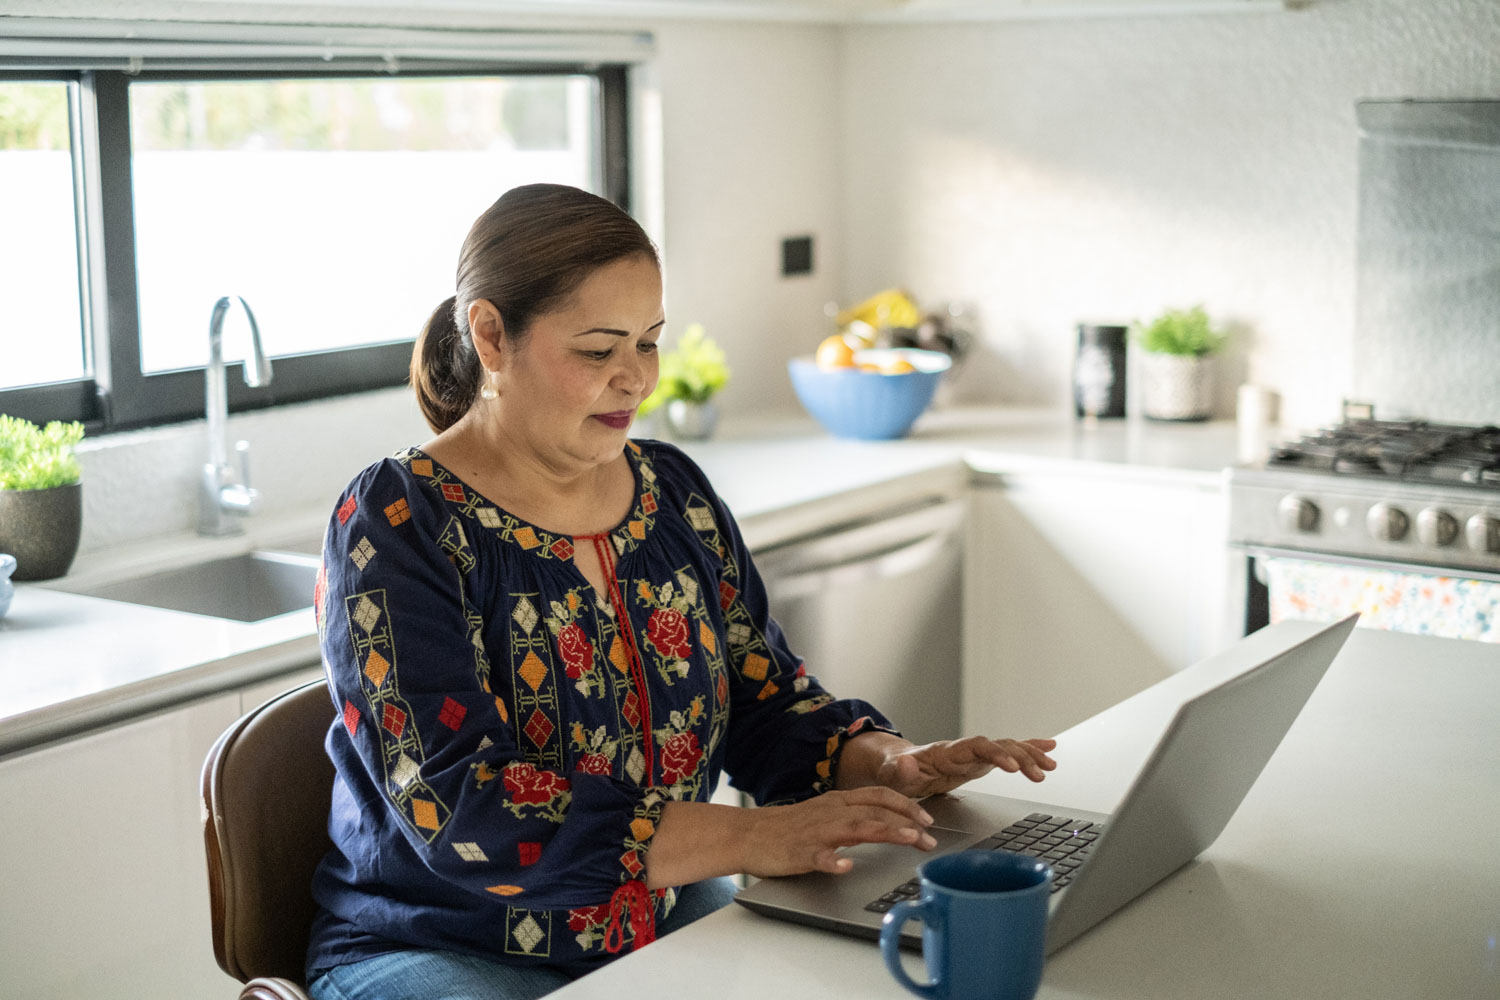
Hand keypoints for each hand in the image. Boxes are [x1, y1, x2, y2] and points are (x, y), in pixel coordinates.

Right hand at [740, 786, 937, 877]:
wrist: (747, 834)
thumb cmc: (787, 828)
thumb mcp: (825, 814)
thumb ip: (853, 816)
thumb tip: (886, 823)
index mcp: (837, 802)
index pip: (879, 796)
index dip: (906, 805)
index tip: (927, 818)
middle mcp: (831, 812)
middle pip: (875, 810)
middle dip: (907, 820)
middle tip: (929, 837)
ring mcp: (816, 832)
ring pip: (855, 827)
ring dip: (885, 831)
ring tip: (908, 838)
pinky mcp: (800, 852)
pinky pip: (818, 856)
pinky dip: (833, 861)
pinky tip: (845, 867)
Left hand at [873, 736, 1057, 798]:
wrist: (899, 766)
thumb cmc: (896, 771)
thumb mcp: (893, 773)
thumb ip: (901, 770)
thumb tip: (906, 763)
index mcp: (948, 752)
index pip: (977, 746)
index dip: (996, 753)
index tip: (1012, 766)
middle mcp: (965, 749)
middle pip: (999, 746)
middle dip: (1021, 757)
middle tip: (1041, 773)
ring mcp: (974, 755)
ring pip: (1008, 748)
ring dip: (1030, 755)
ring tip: (1051, 766)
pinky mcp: (980, 762)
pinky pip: (1008, 753)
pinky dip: (1028, 749)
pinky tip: (1048, 749)